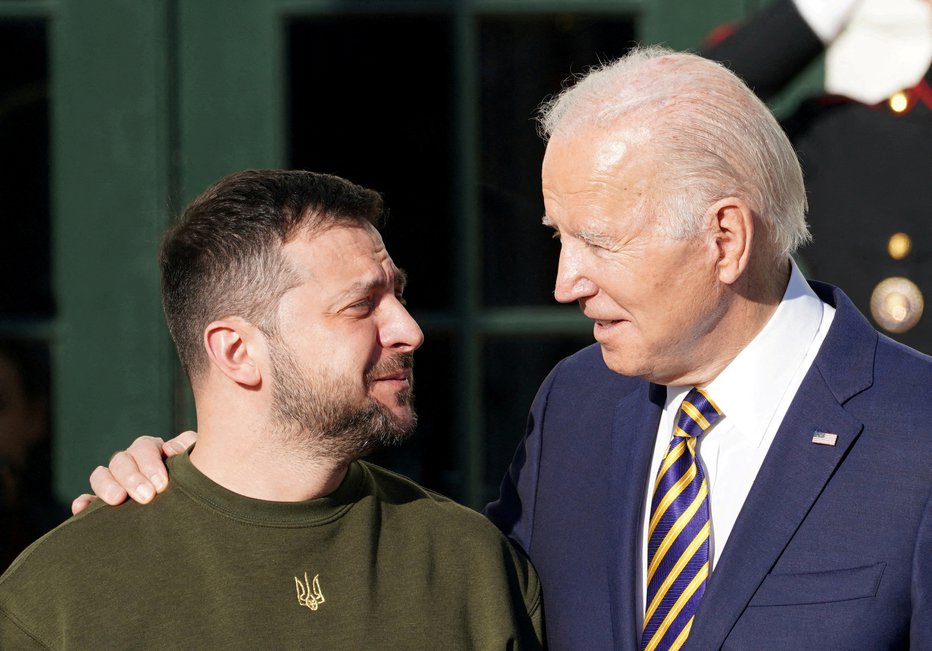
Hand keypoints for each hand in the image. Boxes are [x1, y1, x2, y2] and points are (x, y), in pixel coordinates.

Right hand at [70, 431, 197, 514]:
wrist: (197, 504)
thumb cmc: (201, 476)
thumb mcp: (200, 459)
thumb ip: (188, 448)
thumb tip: (170, 449)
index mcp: (153, 450)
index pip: (143, 447)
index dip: (150, 464)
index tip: (162, 485)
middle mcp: (131, 462)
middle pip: (121, 461)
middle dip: (132, 477)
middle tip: (146, 497)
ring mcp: (116, 481)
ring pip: (101, 475)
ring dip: (106, 486)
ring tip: (117, 501)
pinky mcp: (104, 502)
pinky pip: (88, 500)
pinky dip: (83, 503)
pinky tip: (80, 509)